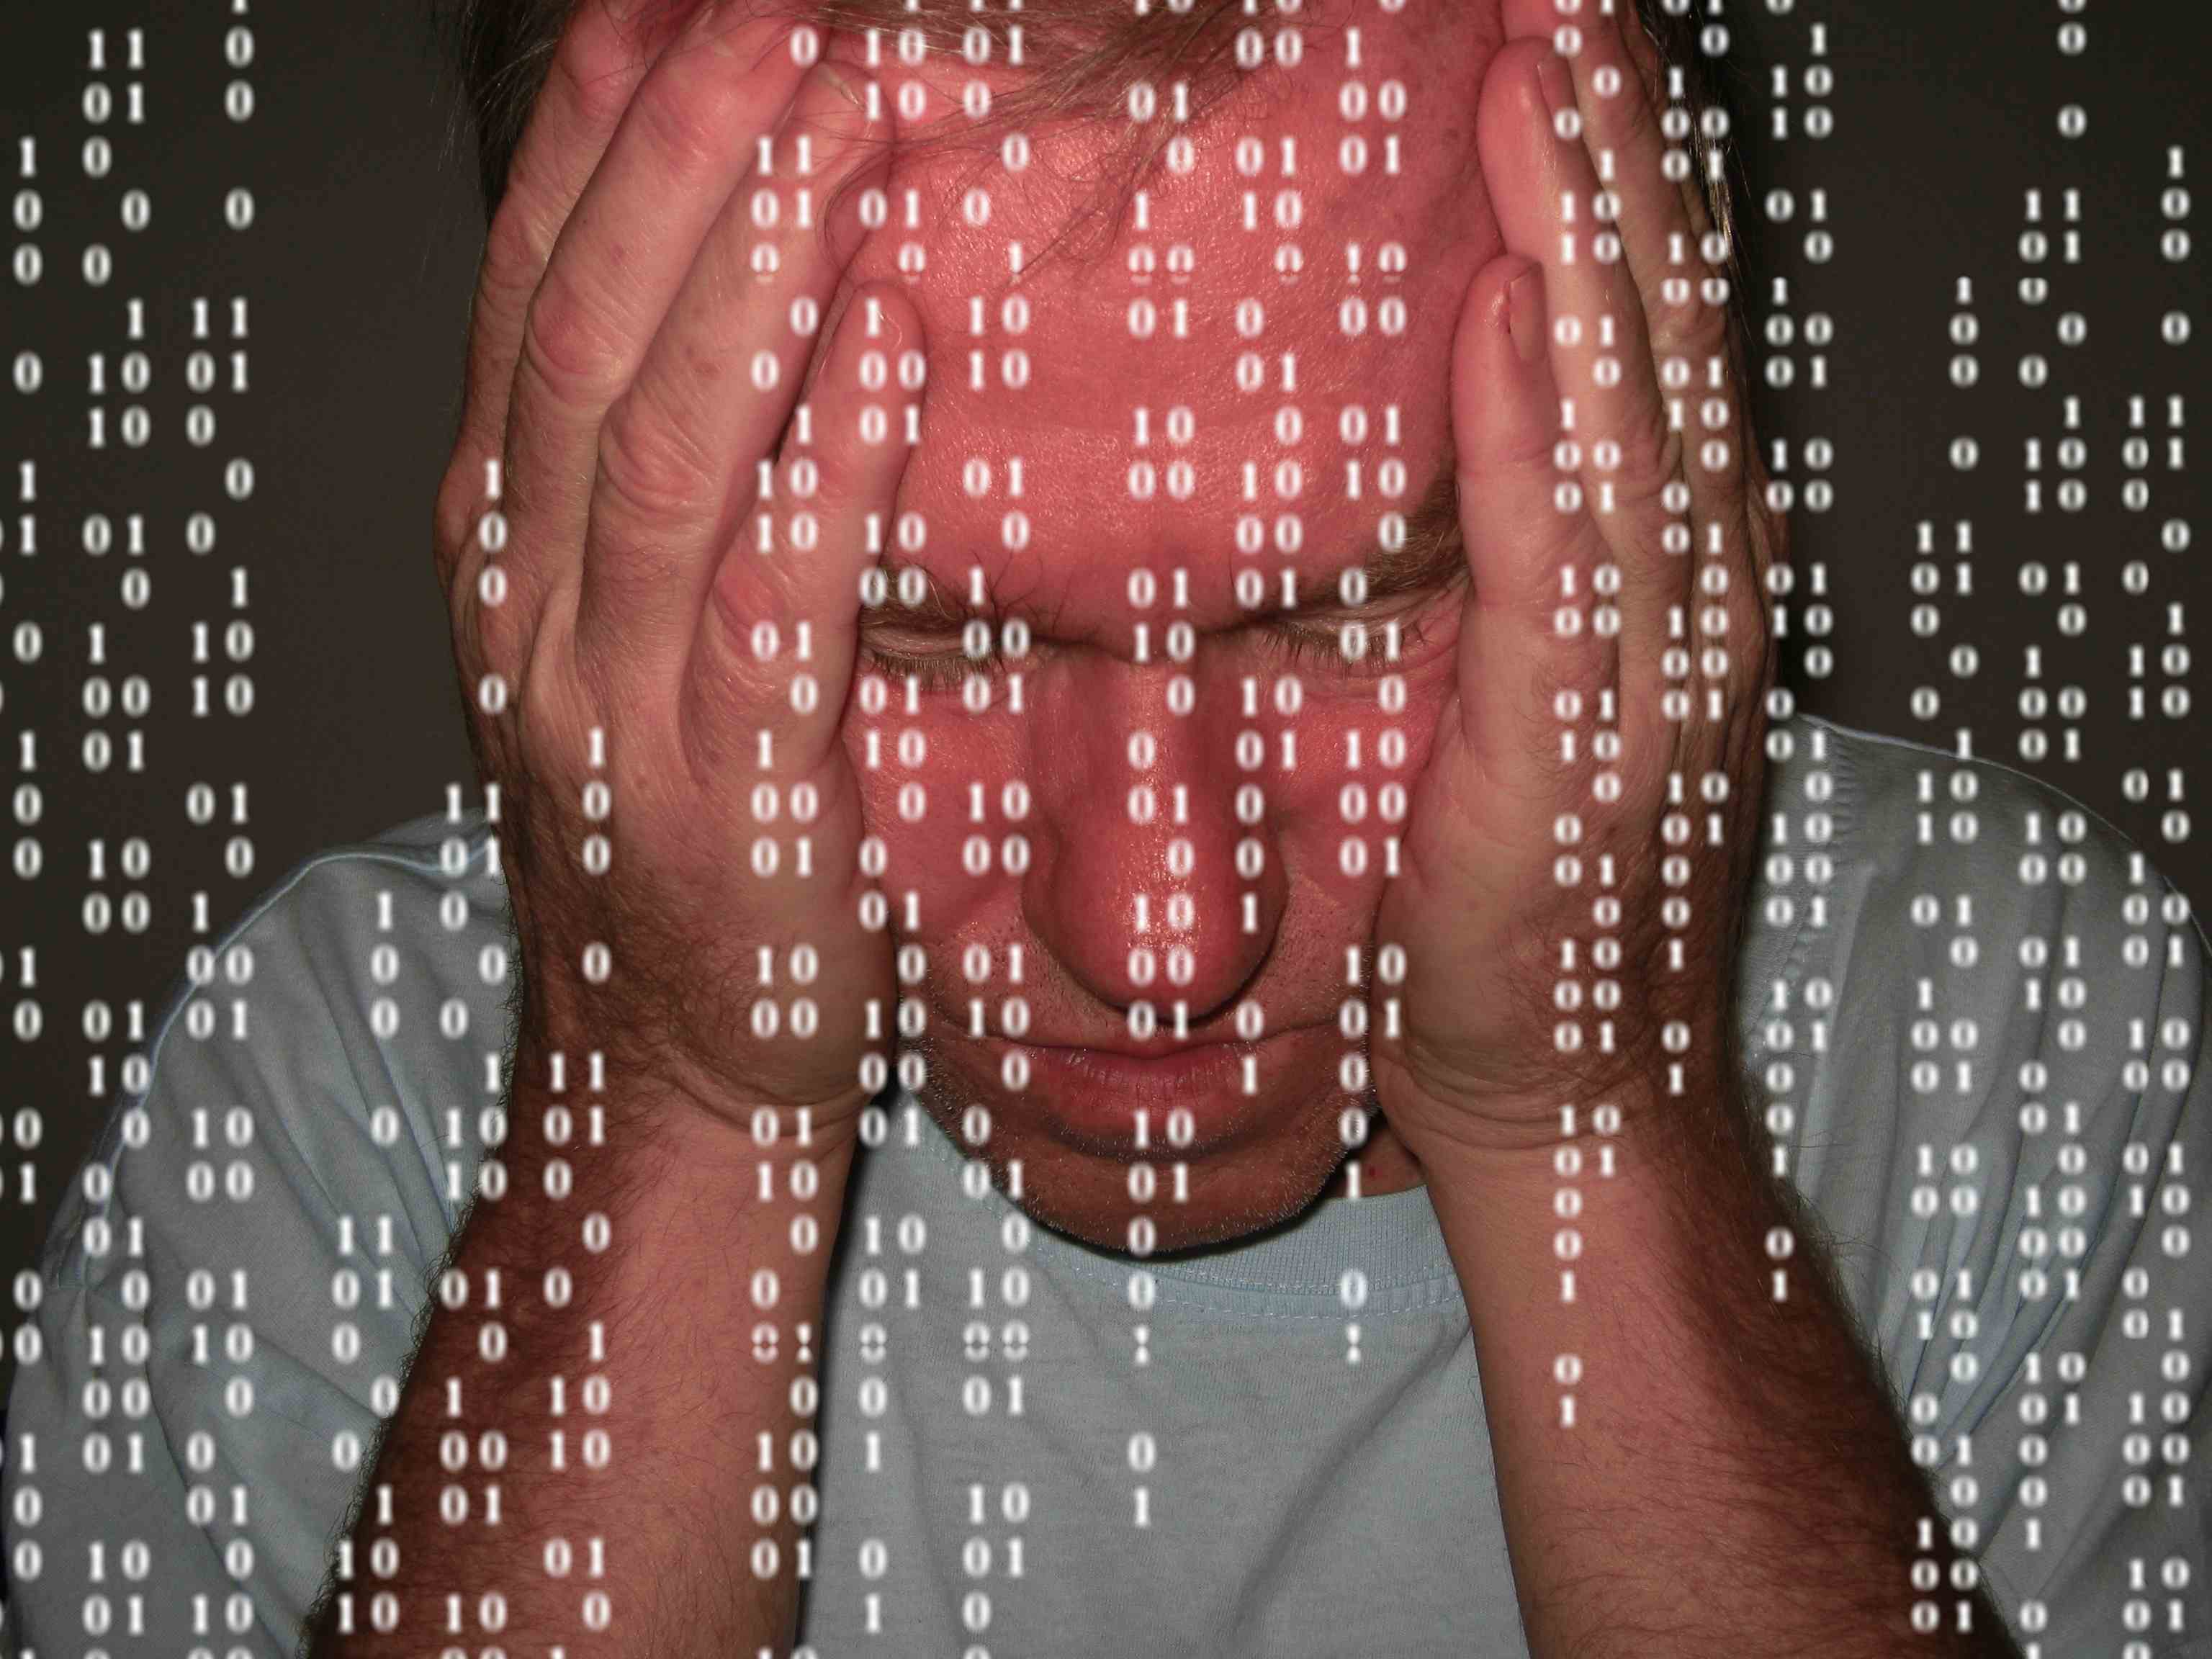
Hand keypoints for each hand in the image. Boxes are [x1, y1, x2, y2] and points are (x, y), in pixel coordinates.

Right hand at [431, 2, 921, 1144]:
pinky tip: (884, 342)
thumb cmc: (673, 813)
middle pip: (580, 334)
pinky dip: (824, 463)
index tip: (663, 2)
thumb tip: (781, 273)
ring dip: (746, 270)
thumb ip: (664, 462)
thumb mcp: (627, 619)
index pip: (527, 293)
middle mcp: (526, 598)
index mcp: (502, 537)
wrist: (671, 1050)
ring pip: (656, 446)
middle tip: (762, 9)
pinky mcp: (724, 785)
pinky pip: (770, 601)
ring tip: (830, 116)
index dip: (593, 134)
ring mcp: (610, 697)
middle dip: (672, 155)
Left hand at [1373, 9, 1781, 1170]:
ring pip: (1628, 425)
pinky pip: (1554, 575)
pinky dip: (1535, 440)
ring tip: (1541, 85)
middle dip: (1621, 161)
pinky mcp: (1567, 758)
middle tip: (1569, 1)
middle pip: (1666, 344)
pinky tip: (1513, 316)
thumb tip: (1487, 373)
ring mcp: (1645, 676)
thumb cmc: (1527, 877)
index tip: (1588, 41)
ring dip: (1590, 247)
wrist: (1563, 1073)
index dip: (1638, 184)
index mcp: (1675, 570)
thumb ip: (1538, 533)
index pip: (1667, 341)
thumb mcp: (1540, 674)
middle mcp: (1687, 598)